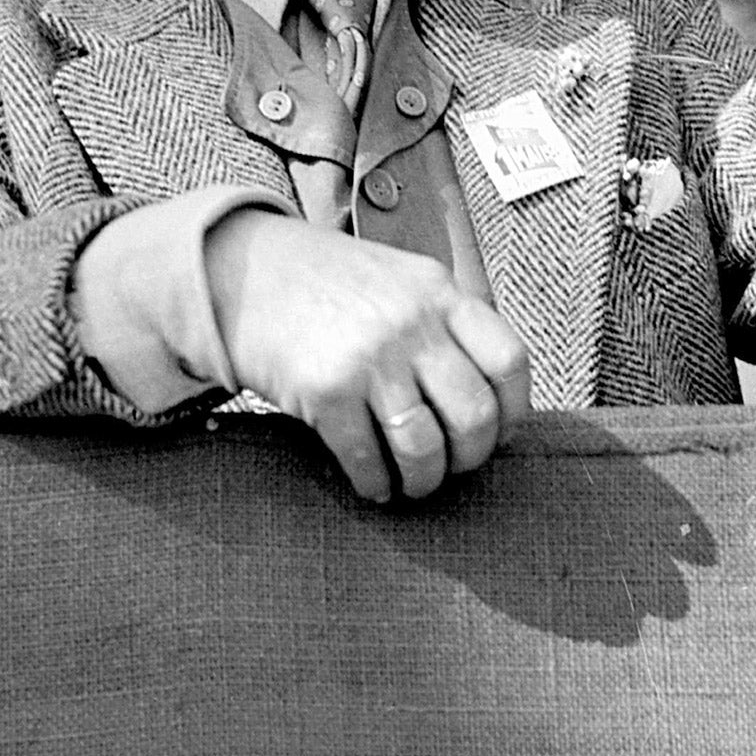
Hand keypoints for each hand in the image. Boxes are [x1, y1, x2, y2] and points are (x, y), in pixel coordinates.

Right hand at [204, 212, 530, 502]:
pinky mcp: (325, 391)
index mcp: (440, 292)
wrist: (243, 270)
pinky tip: (375, 485)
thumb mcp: (402, 279)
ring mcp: (369, 358)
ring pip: (424, 446)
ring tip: (415, 484)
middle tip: (456, 466)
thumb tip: (487, 395)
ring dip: (424, 479)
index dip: (513, 410)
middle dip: (471, 456)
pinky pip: (367, 458)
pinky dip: (376, 483)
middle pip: (474, 414)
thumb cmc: (328, 283)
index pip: (508, 361)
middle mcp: (412, 324)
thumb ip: (445, 322)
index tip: (502, 432)